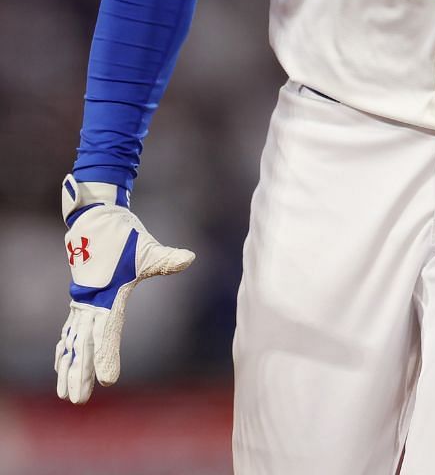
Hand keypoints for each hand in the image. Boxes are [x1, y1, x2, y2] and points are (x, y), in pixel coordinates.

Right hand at [54, 177, 194, 403]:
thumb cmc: (124, 236)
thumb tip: (189, 259)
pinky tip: (62, 364)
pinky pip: (70, 330)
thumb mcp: (147, 248)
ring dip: (70, 367)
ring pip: (73, 342)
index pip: (107, 333)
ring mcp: (82, 301)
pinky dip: (65, 349)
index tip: (109, 380)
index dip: (107, 357)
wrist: (95, 218)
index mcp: (108, 296)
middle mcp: (90, 302)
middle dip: (80, 373)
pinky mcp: (80, 299)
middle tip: (78, 400)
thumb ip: (165, 259)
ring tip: (66, 393)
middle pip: (84, 345)